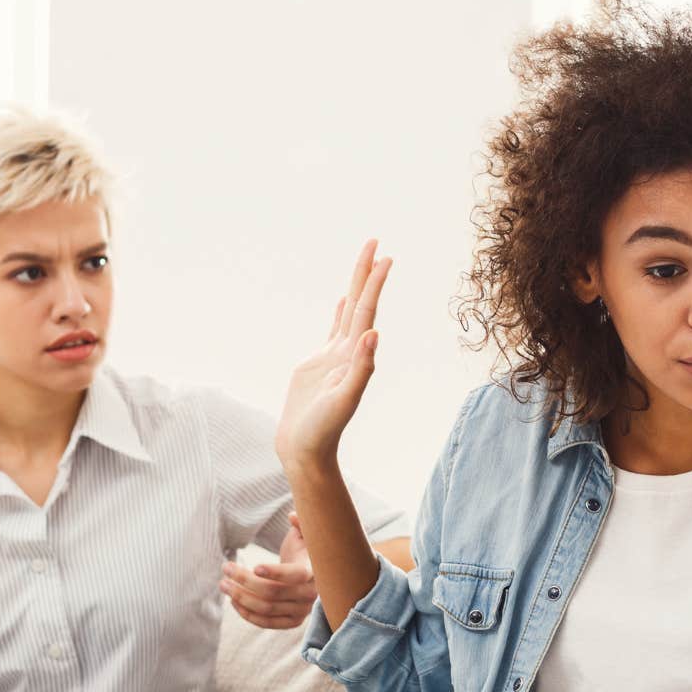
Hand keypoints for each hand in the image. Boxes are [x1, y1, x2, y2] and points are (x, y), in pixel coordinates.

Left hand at [220, 513, 319, 628]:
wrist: (311, 573)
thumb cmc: (304, 549)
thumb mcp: (305, 533)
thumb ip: (302, 523)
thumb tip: (293, 516)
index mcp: (315, 571)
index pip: (296, 575)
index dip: (275, 572)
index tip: (254, 566)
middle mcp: (311, 594)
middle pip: (273, 592)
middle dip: (245, 581)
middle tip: (225, 568)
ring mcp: (302, 610)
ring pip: (266, 609)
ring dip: (241, 597)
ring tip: (224, 584)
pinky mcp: (292, 622)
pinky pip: (267, 623)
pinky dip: (247, 614)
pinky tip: (233, 601)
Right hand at [275, 240, 391, 470]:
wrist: (306, 450)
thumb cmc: (323, 430)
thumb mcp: (343, 401)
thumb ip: (361, 369)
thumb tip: (373, 334)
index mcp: (356, 357)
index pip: (366, 312)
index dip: (375, 285)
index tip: (385, 257)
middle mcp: (349, 352)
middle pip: (359, 304)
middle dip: (366, 273)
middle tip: (374, 241)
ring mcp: (335, 357)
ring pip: (348, 312)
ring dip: (357, 287)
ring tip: (365, 262)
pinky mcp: (319, 364)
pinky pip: (334, 329)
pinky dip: (341, 311)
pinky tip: (345, 299)